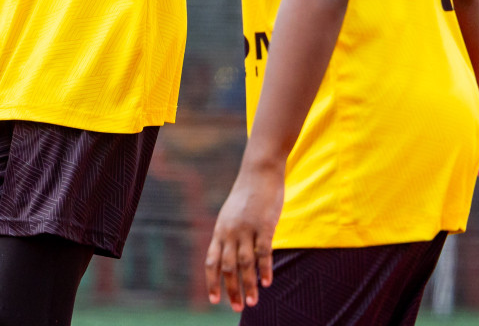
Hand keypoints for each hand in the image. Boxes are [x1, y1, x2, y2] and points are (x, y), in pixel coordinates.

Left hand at [206, 162, 282, 310]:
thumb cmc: (247, 196)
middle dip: (231, 289)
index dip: (212, 282)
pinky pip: (263, 251)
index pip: (212, 262)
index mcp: (220, 230)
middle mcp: (230, 231)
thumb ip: (229, 235)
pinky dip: (265, 269)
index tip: (214, 300)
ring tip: (253, 302)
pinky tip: (267, 282)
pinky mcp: (265, 225)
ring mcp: (247, 228)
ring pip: (245, 263)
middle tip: (236, 307)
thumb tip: (230, 258)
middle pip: (228, 267)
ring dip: (248, 285)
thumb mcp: (231, 215)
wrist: (259, 172)